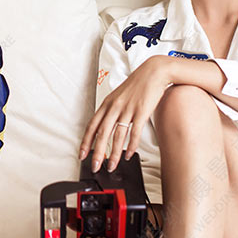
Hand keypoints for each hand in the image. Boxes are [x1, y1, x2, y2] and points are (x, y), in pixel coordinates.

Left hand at [80, 55, 172, 172]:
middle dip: (97, 153)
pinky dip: (131, 146)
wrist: (154, 72)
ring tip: (112, 166)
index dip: (86, 142)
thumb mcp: (119, 95)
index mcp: (107, 103)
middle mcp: (115, 107)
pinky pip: (134, 132)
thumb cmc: (137, 84)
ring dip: (114, 154)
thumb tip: (105, 126)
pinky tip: (129, 155)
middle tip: (95, 166)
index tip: (82, 154)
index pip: (92, 126)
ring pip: (117, 136)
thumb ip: (112, 110)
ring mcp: (128, 109)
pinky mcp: (141, 112)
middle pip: (102, 134)